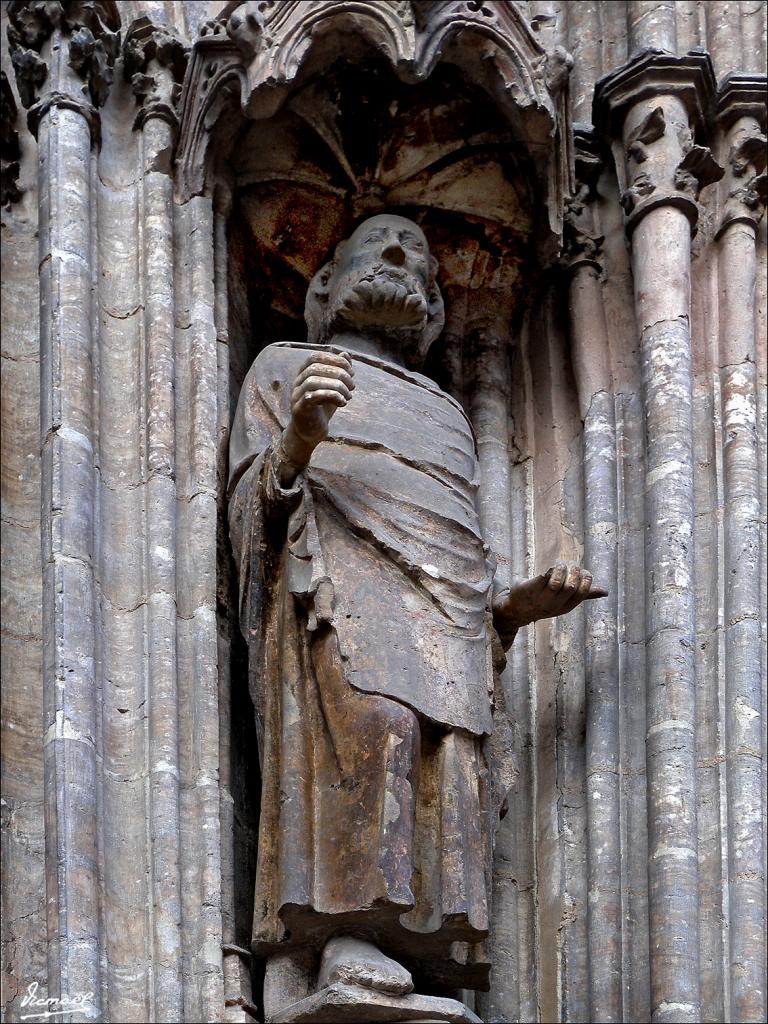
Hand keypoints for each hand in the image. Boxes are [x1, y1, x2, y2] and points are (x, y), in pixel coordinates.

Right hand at [281, 350, 354, 466]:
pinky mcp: (299, 409)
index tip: (351, 371)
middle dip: (338, 373)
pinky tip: (343, 403)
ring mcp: (296, 395)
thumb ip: (339, 371)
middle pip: (315, 368)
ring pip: (313, 381)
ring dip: (336, 386)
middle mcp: (297, 382)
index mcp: (304, 374)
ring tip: (348, 396)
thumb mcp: (334, 388)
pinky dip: (331, 397)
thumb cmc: (322, 408)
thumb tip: (346, 354)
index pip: (315, 357)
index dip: (335, 360)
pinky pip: (312, 396)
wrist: (311, 432)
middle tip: (352, 385)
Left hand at [493, 561, 607, 640]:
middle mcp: (556, 604)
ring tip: (557, 565)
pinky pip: (543, 578)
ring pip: (558, 581)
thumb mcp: (565, 601)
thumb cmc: (544, 602)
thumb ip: (584, 595)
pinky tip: (548, 569)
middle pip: (572, 585)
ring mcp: (542, 598)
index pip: (583, 591)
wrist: (517, 610)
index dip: (584, 577)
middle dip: (572, 570)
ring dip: (560, 567)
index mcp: (567, 605)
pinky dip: (549, 571)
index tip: (579, 572)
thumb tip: (605, 592)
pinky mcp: (530, 589)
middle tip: (567, 565)